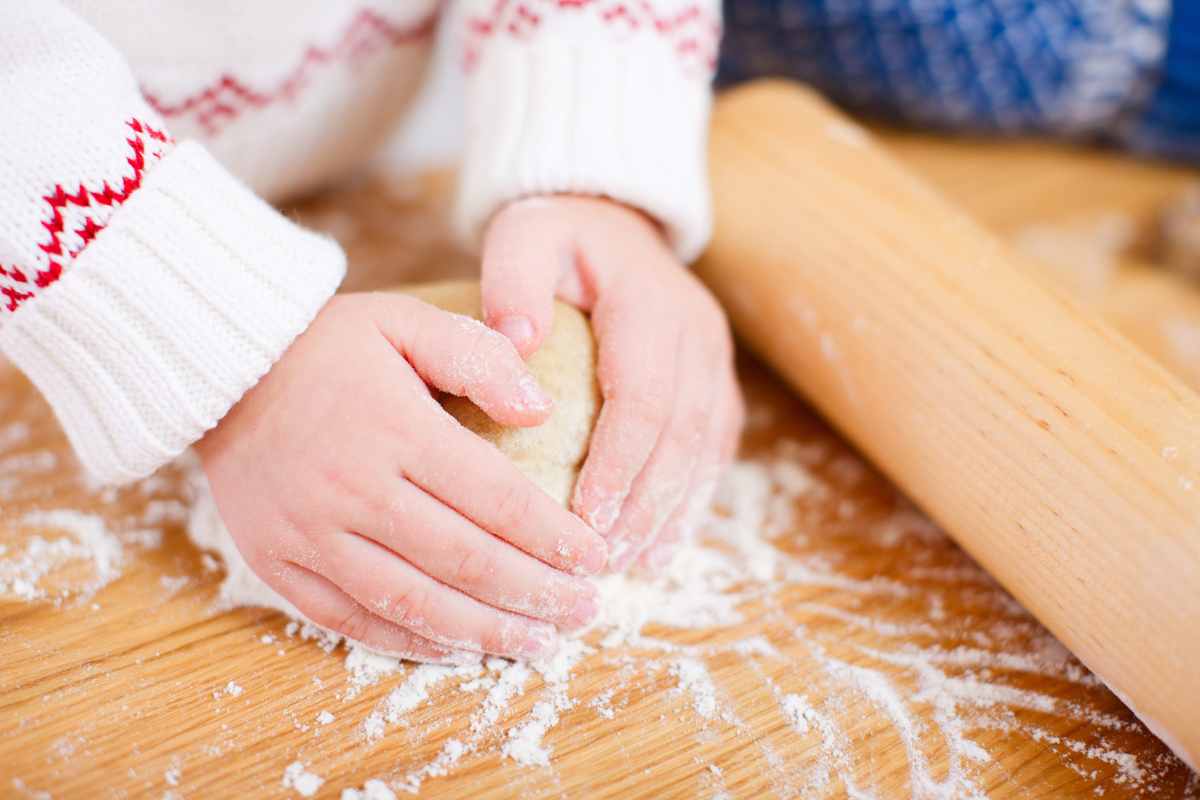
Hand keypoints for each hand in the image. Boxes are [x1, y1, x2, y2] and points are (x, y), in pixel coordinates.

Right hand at [196, 292, 607, 661]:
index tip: (597, 557)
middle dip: (536, 593)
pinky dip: (410, 642)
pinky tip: (459, 649)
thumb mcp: (405, 320)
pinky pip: (350, 619)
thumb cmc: (326, 344)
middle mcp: (353, 488)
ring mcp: (310, 533)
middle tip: (586, 611)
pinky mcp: (277, 562)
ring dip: (484, 631)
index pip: (495, 498)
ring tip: (539, 643)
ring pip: (413, 602)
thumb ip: (478, 356)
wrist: (219, 369)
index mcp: (395, 427)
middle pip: (464, 559)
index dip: (554, 537)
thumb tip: (542, 409)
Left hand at [480, 196, 742, 573]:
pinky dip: (690, 498)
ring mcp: (714, 358)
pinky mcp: (714, 379)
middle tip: (603, 559)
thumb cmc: (557, 236)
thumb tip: (515, 342)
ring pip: (705, 448)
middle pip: (682, 435)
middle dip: (646, 504)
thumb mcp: (525, 238)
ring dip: (672, 512)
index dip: (619, 463)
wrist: (610, 218)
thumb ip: (515, 283)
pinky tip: (663, 542)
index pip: (644, 398)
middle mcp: (697, 332)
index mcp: (651, 304)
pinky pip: (713, 446)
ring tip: (634, 565)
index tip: (584, 517)